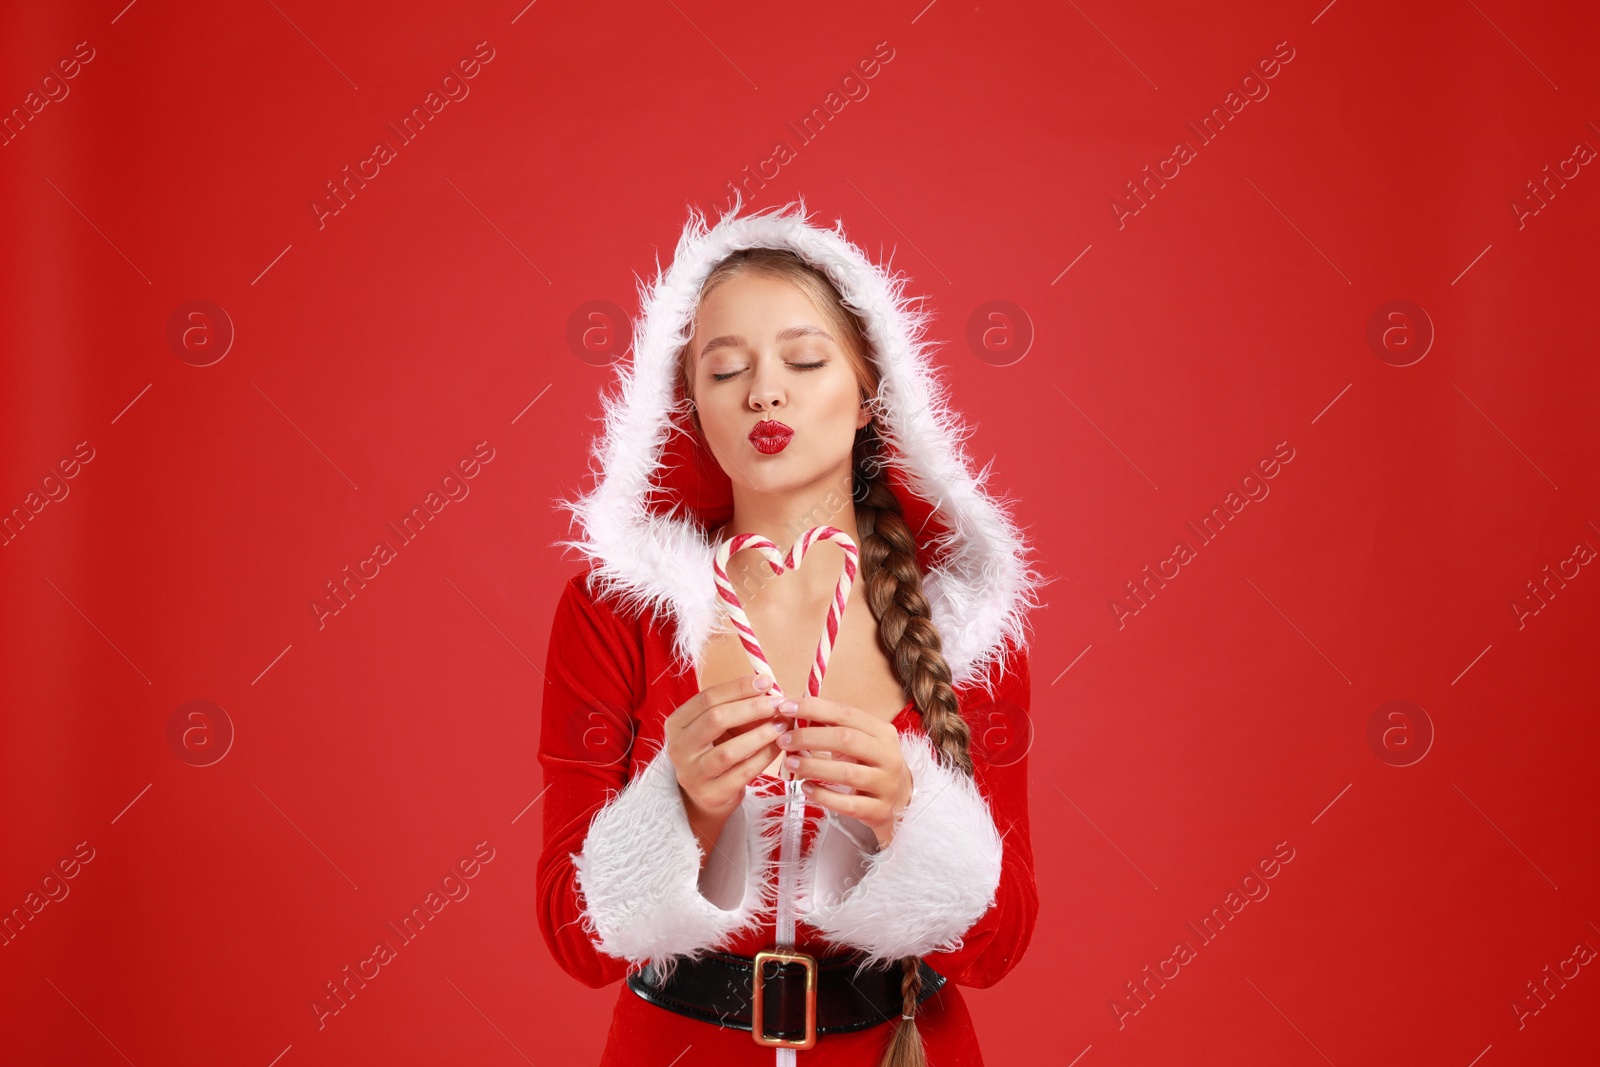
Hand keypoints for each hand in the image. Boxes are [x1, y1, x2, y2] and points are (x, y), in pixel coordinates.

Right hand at [664, 672, 796, 824]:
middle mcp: (678, 748)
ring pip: (729, 750)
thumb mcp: (718, 727)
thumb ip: (738, 709)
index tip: (766, 681)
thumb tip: (770, 691)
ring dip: (760, 734)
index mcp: (677, 723)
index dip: (738, 688)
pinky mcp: (710, 794)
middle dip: (752, 708)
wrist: (704, 795)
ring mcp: (691, 773)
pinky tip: (778, 747)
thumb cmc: (714, 750)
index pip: (707, 698)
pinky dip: (763, 757)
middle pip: (716, 719)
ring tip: (782, 725)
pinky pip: (742, 773)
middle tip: (778, 703)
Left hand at [778, 695, 913, 849]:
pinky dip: (824, 796)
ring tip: (790, 763)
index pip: (846, 714)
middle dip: (810, 737)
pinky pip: (848, 804)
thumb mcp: (860, 742)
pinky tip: (806, 788)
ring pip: (847, 773)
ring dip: (813, 766)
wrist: (901, 801)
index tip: (786, 707)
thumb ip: (833, 728)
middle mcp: (888, 755)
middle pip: (847, 740)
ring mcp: (886, 784)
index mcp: (883, 732)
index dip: (815, 708)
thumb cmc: (872, 765)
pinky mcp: (879, 810)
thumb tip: (794, 713)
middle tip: (784, 740)